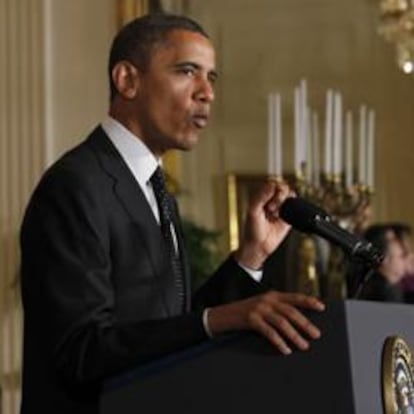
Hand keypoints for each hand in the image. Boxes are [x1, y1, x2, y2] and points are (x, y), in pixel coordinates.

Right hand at [207, 291, 324, 354]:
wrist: (222, 315)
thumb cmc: (245, 312)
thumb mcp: (262, 306)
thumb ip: (277, 309)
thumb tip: (298, 322)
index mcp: (272, 295)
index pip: (294, 297)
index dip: (308, 301)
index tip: (321, 307)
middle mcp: (266, 300)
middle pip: (291, 311)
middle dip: (305, 323)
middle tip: (316, 334)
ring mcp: (258, 309)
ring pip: (282, 322)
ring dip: (295, 335)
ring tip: (304, 345)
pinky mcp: (251, 319)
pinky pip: (269, 332)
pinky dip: (279, 341)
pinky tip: (285, 349)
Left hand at [235, 180, 293, 268]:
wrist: (260, 246)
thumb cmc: (252, 230)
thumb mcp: (253, 211)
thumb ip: (261, 196)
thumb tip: (272, 184)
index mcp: (261, 196)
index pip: (271, 182)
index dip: (272, 188)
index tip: (267, 199)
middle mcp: (271, 200)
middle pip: (282, 186)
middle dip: (278, 195)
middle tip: (271, 208)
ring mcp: (280, 207)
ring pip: (289, 194)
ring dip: (283, 201)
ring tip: (275, 212)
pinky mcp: (288, 215)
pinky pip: (295, 205)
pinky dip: (291, 208)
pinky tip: (281, 216)